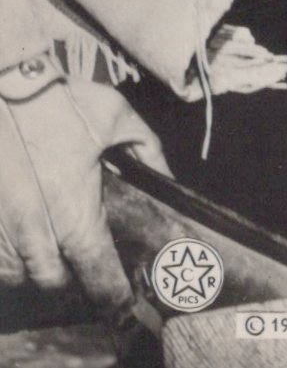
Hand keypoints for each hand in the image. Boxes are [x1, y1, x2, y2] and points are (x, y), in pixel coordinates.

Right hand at [0, 67, 168, 318]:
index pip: (97, 274)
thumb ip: (146, 150)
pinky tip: (22, 238)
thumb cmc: (60, 100)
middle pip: (54, 283)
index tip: (122, 304)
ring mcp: (3, 230)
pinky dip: (10, 258)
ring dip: (37, 269)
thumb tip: (168, 177)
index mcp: (74, 212)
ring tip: (52, 248)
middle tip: (82, 261)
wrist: (7, 84)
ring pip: (20, 276)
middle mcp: (36, 232)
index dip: (113, 296)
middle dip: (71, 278)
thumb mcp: (115, 117)